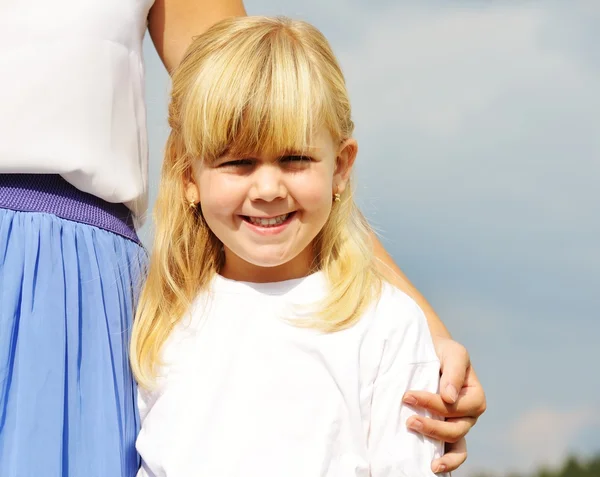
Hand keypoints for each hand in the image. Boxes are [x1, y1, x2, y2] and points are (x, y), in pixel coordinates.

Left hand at [403, 337, 485, 473]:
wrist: (431, 352)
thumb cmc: (443, 352)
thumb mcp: (453, 353)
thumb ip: (453, 372)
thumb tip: (449, 397)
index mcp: (475, 397)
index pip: (456, 407)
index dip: (433, 404)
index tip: (408, 395)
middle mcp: (469, 415)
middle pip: (455, 429)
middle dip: (431, 427)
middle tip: (408, 420)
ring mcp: (458, 426)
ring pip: (454, 444)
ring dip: (437, 448)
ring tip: (422, 453)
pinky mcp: (445, 432)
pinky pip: (451, 452)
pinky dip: (446, 461)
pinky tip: (432, 467)